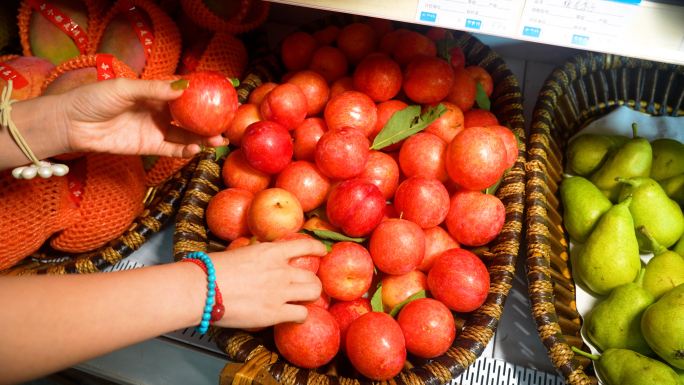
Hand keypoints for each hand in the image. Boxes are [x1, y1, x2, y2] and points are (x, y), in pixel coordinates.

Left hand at [61, 78, 226, 157]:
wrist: (73, 124)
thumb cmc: (94, 99)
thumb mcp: (126, 88)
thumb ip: (155, 90)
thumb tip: (185, 87)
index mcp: (155, 92)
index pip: (184, 92)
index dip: (203, 94)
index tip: (223, 95)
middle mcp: (159, 111)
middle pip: (190, 116)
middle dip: (210, 120)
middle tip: (228, 123)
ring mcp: (155, 130)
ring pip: (185, 135)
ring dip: (203, 138)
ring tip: (219, 140)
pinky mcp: (148, 147)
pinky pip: (172, 150)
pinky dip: (186, 150)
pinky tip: (197, 149)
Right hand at [210, 238, 326, 328]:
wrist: (202, 288)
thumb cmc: (212, 270)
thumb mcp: (240, 253)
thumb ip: (258, 256)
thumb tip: (261, 259)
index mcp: (271, 251)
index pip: (304, 246)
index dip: (317, 249)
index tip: (322, 252)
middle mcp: (280, 270)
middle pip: (312, 275)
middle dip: (313, 280)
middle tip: (309, 285)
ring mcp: (280, 292)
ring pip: (313, 292)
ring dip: (311, 296)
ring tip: (306, 300)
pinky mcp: (275, 313)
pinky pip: (301, 314)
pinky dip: (301, 315)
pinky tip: (296, 316)